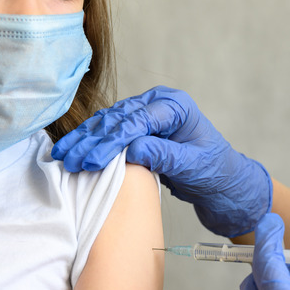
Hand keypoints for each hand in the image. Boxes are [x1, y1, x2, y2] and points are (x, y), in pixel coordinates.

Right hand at [52, 85, 270, 236]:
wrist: (226, 185)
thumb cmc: (217, 175)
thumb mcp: (195, 167)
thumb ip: (166, 156)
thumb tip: (133, 150)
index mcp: (175, 106)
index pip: (136, 120)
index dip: (110, 141)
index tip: (91, 162)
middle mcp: (158, 104)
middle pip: (117, 118)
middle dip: (90, 140)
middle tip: (68, 160)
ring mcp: (147, 114)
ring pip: (108, 122)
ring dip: (85, 140)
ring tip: (63, 156)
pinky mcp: (138, 129)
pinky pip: (110, 131)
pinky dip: (91, 142)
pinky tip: (74, 151)